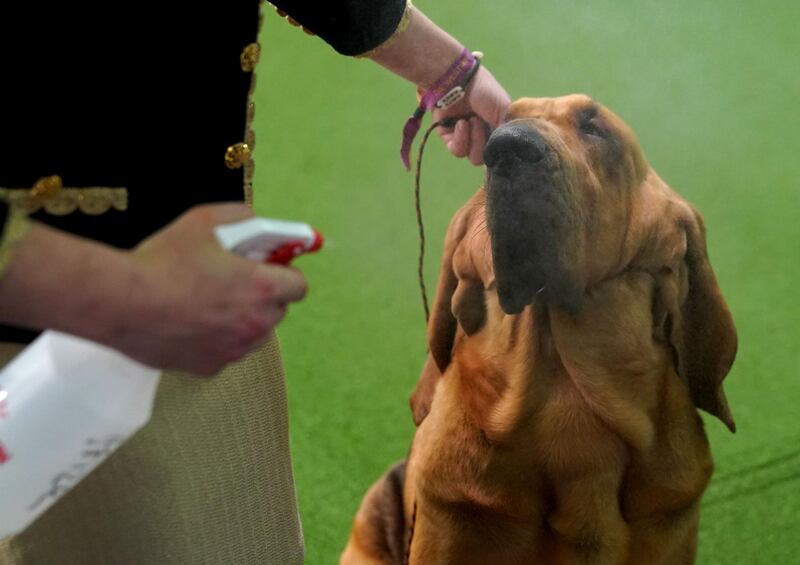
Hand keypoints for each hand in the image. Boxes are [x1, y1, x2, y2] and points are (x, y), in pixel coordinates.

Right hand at [120, 203, 307, 375]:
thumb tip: (255, 221)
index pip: (299, 287)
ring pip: (254, 335)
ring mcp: (234, 350)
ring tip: (211, 303)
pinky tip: (192, 323)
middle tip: (236, 282)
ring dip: (243, 320)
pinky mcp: (210, 367)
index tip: (270, 268)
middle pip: (278, 311)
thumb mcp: (204, 221)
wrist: (120, 302)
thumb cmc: (162, 261)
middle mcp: (256, 324)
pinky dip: (217, 340)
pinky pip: (226, 352)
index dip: (286, 274)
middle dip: (264, 297)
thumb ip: (240, 217)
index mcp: (263, 288)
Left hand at [433, 65, 510, 164]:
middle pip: (484, 158)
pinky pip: (456, 151)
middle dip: (483, 141)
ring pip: (472, 157)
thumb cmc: (484, 92)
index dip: (499, 150)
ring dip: (473, 138)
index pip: (498, 152)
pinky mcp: (448, 138)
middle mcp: (481, 137)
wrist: (460, 81)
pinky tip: (461, 123)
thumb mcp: (504, 109)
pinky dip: (460, 138)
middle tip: (479, 121)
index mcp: (495, 130)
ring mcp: (465, 138)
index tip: (498, 139)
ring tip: (470, 119)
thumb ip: (507, 132)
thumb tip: (509, 150)